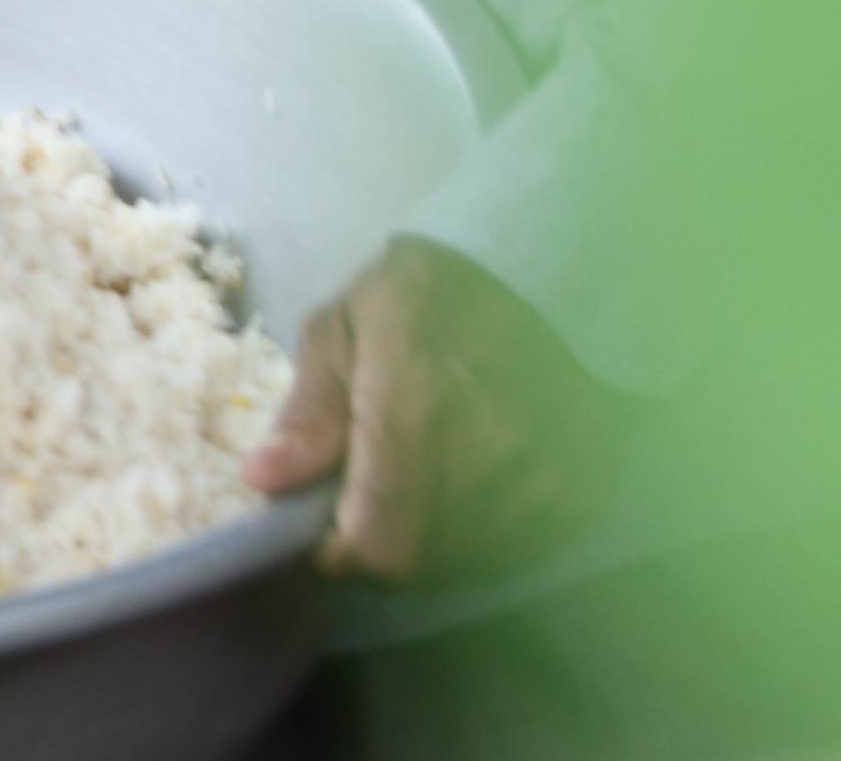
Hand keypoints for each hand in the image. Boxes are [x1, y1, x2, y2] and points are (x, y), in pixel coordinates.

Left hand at [246, 235, 626, 581]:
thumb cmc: (419, 297)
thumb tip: (263, 480)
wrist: (537, 276)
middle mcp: (489, 450)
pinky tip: (462, 482)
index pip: (375, 538)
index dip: (335, 552)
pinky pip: (508, 549)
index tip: (316, 529)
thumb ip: (306, 412)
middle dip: (370, 545)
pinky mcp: (577, 492)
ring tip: (412, 480)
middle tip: (359, 498)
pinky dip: (471, 533)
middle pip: (414, 561)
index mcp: (415, 401)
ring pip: (459, 562)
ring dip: (421, 541)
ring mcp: (543, 477)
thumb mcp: (340, 328)